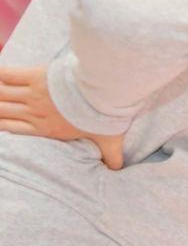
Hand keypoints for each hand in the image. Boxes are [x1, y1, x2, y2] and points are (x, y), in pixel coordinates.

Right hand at [0, 66, 124, 168]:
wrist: (104, 94)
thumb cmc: (105, 117)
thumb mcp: (110, 141)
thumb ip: (112, 157)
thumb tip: (117, 170)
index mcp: (47, 129)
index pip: (14, 129)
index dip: (2, 125)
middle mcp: (34, 113)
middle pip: (2, 112)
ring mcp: (33, 95)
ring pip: (1, 95)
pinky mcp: (35, 76)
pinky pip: (8, 75)